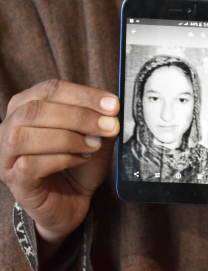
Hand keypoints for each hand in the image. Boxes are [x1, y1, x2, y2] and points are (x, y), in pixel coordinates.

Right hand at [0, 80, 119, 258]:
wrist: (72, 201)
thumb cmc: (79, 165)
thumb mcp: (96, 137)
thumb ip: (102, 121)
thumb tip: (112, 110)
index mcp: (28, 106)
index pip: (50, 89)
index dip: (84, 94)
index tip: (113, 104)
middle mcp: (10, 126)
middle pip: (36, 109)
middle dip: (79, 116)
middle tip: (109, 126)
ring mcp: (7, 154)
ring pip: (25, 135)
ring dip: (68, 138)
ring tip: (95, 145)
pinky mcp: (14, 179)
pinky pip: (30, 164)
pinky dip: (62, 159)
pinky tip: (81, 160)